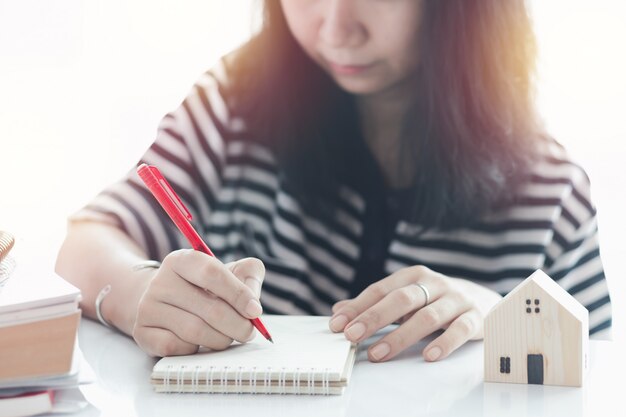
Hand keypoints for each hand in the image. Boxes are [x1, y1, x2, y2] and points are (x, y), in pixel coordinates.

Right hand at [132, 249, 264, 356]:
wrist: (166, 303)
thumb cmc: (206, 287)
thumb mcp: (229, 272)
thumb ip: (249, 276)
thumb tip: (253, 303)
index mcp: (182, 260)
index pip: (212, 273)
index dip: (238, 294)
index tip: (255, 311)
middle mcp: (160, 281)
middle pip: (209, 308)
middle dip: (237, 325)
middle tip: (248, 332)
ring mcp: (148, 307)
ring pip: (195, 331)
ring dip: (220, 339)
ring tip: (228, 336)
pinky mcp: (142, 332)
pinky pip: (177, 347)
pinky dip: (195, 349)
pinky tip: (199, 342)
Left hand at [329, 265, 501, 361]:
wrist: (480, 299)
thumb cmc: (433, 300)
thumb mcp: (404, 297)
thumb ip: (373, 304)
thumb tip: (338, 311)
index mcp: (412, 276)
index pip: (380, 290)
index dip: (357, 307)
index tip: (337, 325)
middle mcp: (433, 284)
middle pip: (401, 300)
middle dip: (373, 318)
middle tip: (352, 336)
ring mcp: (455, 300)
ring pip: (427, 317)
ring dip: (400, 336)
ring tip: (378, 353)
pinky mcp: (474, 317)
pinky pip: (460, 330)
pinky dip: (444, 343)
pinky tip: (428, 355)